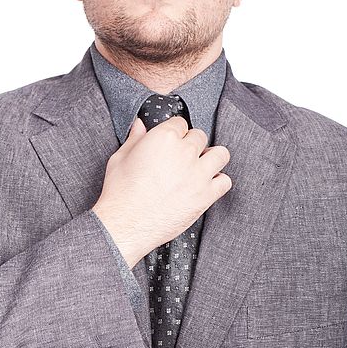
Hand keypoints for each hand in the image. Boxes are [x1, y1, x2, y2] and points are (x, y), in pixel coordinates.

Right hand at [91, 116, 230, 267]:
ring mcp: (198, 174)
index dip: (176, 133)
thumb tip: (140, 125)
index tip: (173, 143)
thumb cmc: (120, 192)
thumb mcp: (120, 158)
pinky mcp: (206, 196)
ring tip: (201, 168)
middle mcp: (185, 152)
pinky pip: (225, 182)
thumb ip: (135, 139)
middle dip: (192, 146)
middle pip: (201, 137)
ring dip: (212, 159)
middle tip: (183, 159)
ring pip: (221, 155)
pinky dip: (218, 183)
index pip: (181, 123)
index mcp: (164, 138)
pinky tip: (206, 186)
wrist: (126, 224)